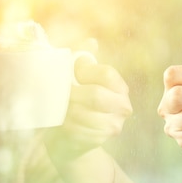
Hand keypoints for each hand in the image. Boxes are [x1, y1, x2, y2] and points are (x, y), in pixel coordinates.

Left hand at [44, 43, 132, 158]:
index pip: (106, 74)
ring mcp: (114, 124)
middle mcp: (122, 106)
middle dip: (73, 94)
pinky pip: (80, 130)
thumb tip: (92, 43)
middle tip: (61, 95)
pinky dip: (67, 125)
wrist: (72, 137)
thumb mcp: (78, 76)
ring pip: (85, 114)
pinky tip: (62, 122)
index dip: (85, 72)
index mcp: (119, 87)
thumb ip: (83, 57)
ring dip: (67, 111)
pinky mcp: (101, 139)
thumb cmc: (76, 100)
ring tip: (59, 108)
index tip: (74, 77)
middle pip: (96, 95)